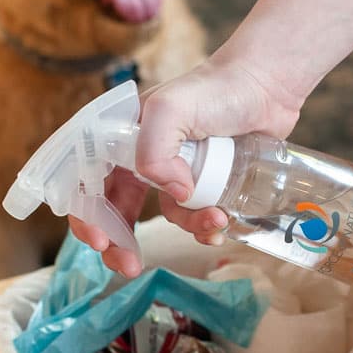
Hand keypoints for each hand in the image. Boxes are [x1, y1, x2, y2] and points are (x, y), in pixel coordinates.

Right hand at [69, 56, 302, 274]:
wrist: (267, 86)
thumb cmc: (216, 88)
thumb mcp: (171, 111)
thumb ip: (154, 152)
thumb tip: (171, 192)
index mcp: (120, 136)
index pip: (85, 180)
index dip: (85, 214)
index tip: (101, 241)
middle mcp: (140, 155)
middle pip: (114, 208)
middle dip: (119, 242)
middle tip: (129, 266)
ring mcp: (173, 170)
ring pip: (164, 215)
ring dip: (186, 227)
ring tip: (215, 222)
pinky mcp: (203, 182)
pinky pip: (195, 215)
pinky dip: (206, 225)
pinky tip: (224, 222)